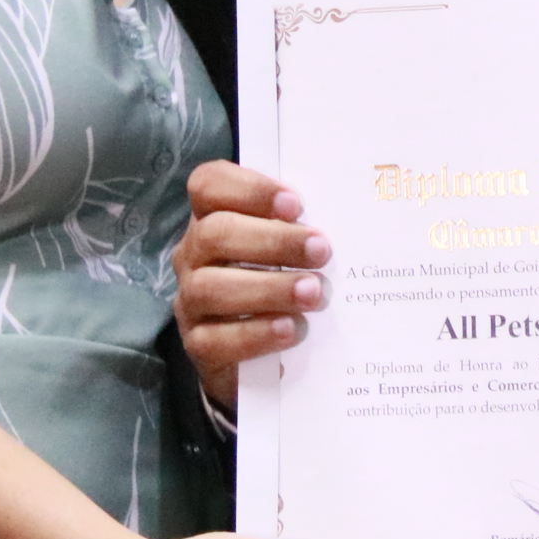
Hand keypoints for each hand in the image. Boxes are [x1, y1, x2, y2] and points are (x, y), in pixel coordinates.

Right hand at [173, 161, 329, 406]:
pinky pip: (215, 339)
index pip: (208, 185)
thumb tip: (348, 223)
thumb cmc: (284, 282)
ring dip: (268, 288)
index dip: (248, 189)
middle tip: (321, 251)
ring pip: (211, 287)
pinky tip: (291, 328)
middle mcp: (193, 255)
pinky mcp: (198, 344)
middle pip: (215, 234)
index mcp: (213, 218)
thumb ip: (304, 230)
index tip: (294, 204)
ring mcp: (190, 300)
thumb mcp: (291, 250)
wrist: (261, 353)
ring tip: (312, 293)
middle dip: (273, 240)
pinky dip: (256, 333)